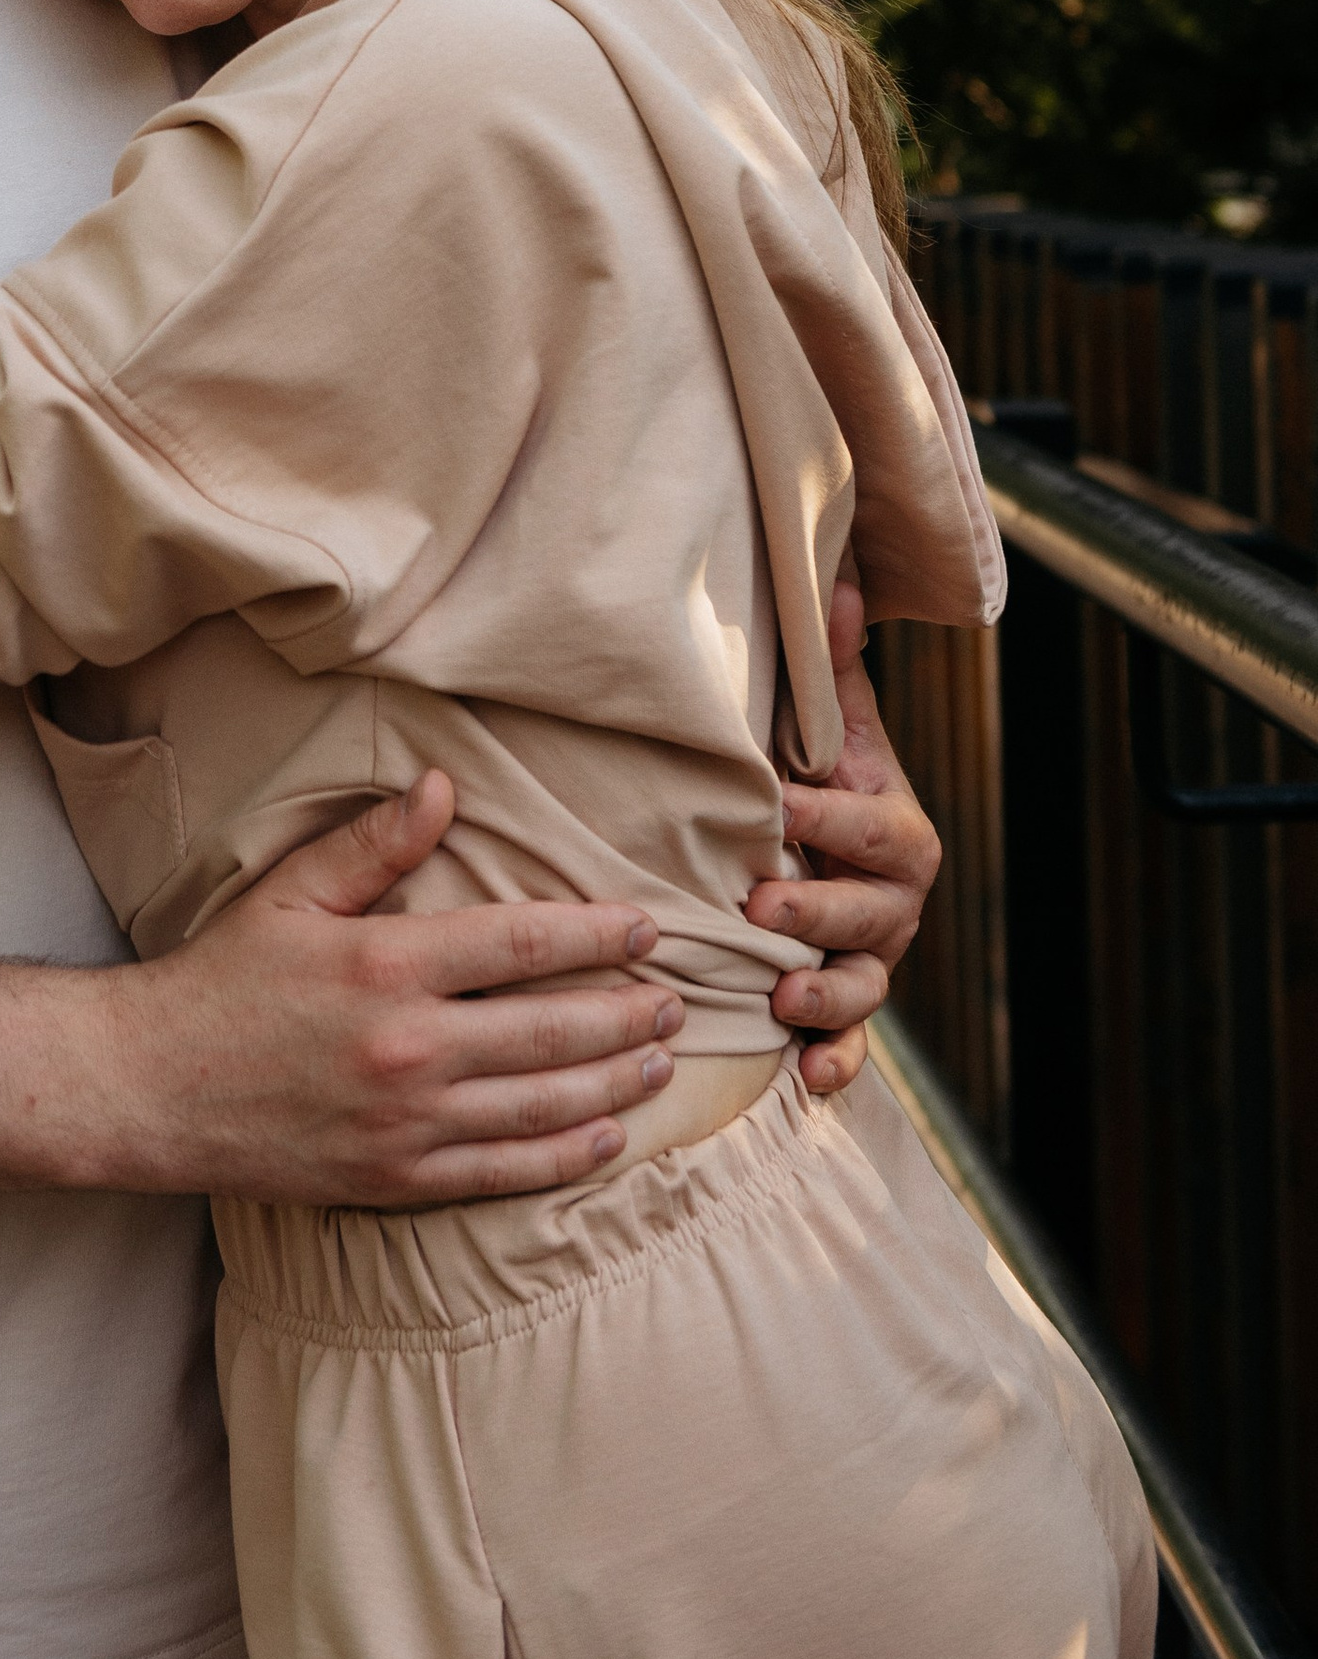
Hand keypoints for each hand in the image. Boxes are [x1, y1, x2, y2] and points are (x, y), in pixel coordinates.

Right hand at [116, 770, 684, 1207]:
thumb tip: (443, 787)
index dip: (596, 934)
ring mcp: (405, 1121)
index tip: (647, 927)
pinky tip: (607, 1137)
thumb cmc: (222, 979)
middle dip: (626, 1013)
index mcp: (386, 963)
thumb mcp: (289, 893)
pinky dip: (564, 1156)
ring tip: (660, 1061)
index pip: (521, 943)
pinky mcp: (395, 1178)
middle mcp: (407, 1046)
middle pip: (551, 1029)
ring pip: (540, 1104)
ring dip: (613, 1082)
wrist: (154, 1087)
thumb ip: (372, 843)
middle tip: (678, 1000)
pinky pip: (502, 1171)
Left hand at [745, 575, 940, 1095]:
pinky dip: (835, 1063)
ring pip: (867, 986)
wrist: (815, 835)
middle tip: (762, 905)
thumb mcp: (825, 717)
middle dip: (822, 912)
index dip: (834, 821)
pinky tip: (808, 1080)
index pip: (877, 829)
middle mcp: (892, 901)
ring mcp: (870, 957)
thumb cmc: (814, 771)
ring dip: (828, 996)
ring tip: (781, 995)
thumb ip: (830, 659)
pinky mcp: (842, 1004)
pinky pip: (850, 1043)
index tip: (780, 805)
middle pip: (875, 916)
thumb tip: (838, 577)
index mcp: (895, 828)